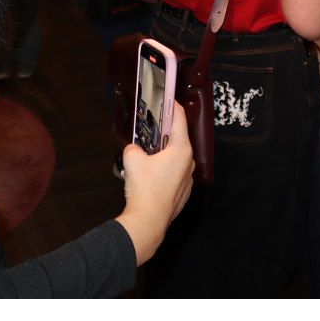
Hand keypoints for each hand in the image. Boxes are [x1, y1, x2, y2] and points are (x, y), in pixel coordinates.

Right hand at [115, 102, 194, 265]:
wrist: (148, 221)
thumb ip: (133, 147)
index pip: (179, 120)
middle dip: (165, 133)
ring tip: (148, 155)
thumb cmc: (144, 191)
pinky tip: (150, 176)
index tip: (169, 99)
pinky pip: (174, 176)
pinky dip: (164, 171)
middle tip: (154, 127)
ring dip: (164, 154)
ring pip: (176, 159)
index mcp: (181, 150)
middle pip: (178, 140)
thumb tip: (134, 150)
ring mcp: (187, 180)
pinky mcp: (182, 194)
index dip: (173, 107)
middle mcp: (188, 164)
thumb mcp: (131, 158)